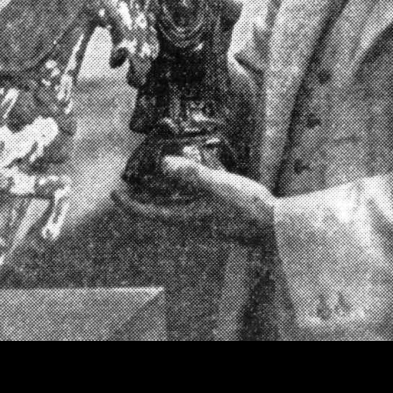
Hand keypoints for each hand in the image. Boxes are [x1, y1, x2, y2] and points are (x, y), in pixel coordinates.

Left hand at [112, 156, 276, 245]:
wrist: (277, 229)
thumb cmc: (247, 209)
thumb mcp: (217, 186)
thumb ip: (191, 174)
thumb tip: (163, 163)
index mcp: (187, 218)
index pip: (149, 213)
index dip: (130, 204)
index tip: (115, 193)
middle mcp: (193, 221)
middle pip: (161, 209)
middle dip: (145, 196)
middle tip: (132, 182)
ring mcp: (206, 219)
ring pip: (179, 204)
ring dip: (168, 190)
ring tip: (161, 172)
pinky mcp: (219, 215)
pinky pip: (197, 200)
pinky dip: (191, 186)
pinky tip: (199, 171)